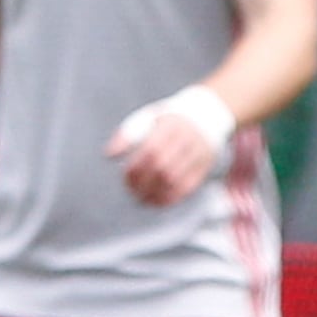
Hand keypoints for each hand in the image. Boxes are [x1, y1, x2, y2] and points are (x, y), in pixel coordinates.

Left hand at [108, 86, 228, 206]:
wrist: (206, 114)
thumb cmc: (166, 121)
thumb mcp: (146, 118)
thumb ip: (126, 135)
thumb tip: (109, 155)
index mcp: (170, 125)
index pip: (151, 150)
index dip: (136, 167)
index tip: (125, 176)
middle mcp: (188, 139)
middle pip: (164, 167)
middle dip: (144, 182)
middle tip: (130, 189)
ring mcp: (200, 154)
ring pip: (176, 180)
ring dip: (156, 193)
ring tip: (140, 199)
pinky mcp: (205, 167)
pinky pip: (188, 188)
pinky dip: (170, 198)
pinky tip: (156, 202)